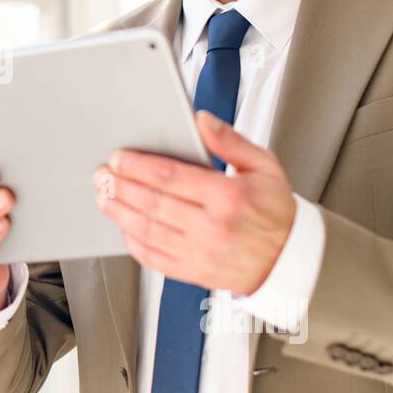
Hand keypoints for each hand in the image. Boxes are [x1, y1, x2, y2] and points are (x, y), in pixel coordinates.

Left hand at [92, 110, 295, 294]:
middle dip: (121, 186)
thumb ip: (230, 142)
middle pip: (153, 202)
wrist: (290, 261)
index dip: (138, 166)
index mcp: (228, 197)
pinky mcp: (194, 272)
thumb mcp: (264, 166)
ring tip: (105, 197)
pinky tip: (123, 227)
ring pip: (148, 230)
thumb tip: (201, 121)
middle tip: (103, 175)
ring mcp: (201, 253)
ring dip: (120, 212)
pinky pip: (155, 258)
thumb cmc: (276, 214)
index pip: (170, 176)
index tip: (119, 158)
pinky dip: (134, 242)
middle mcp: (212, 227)